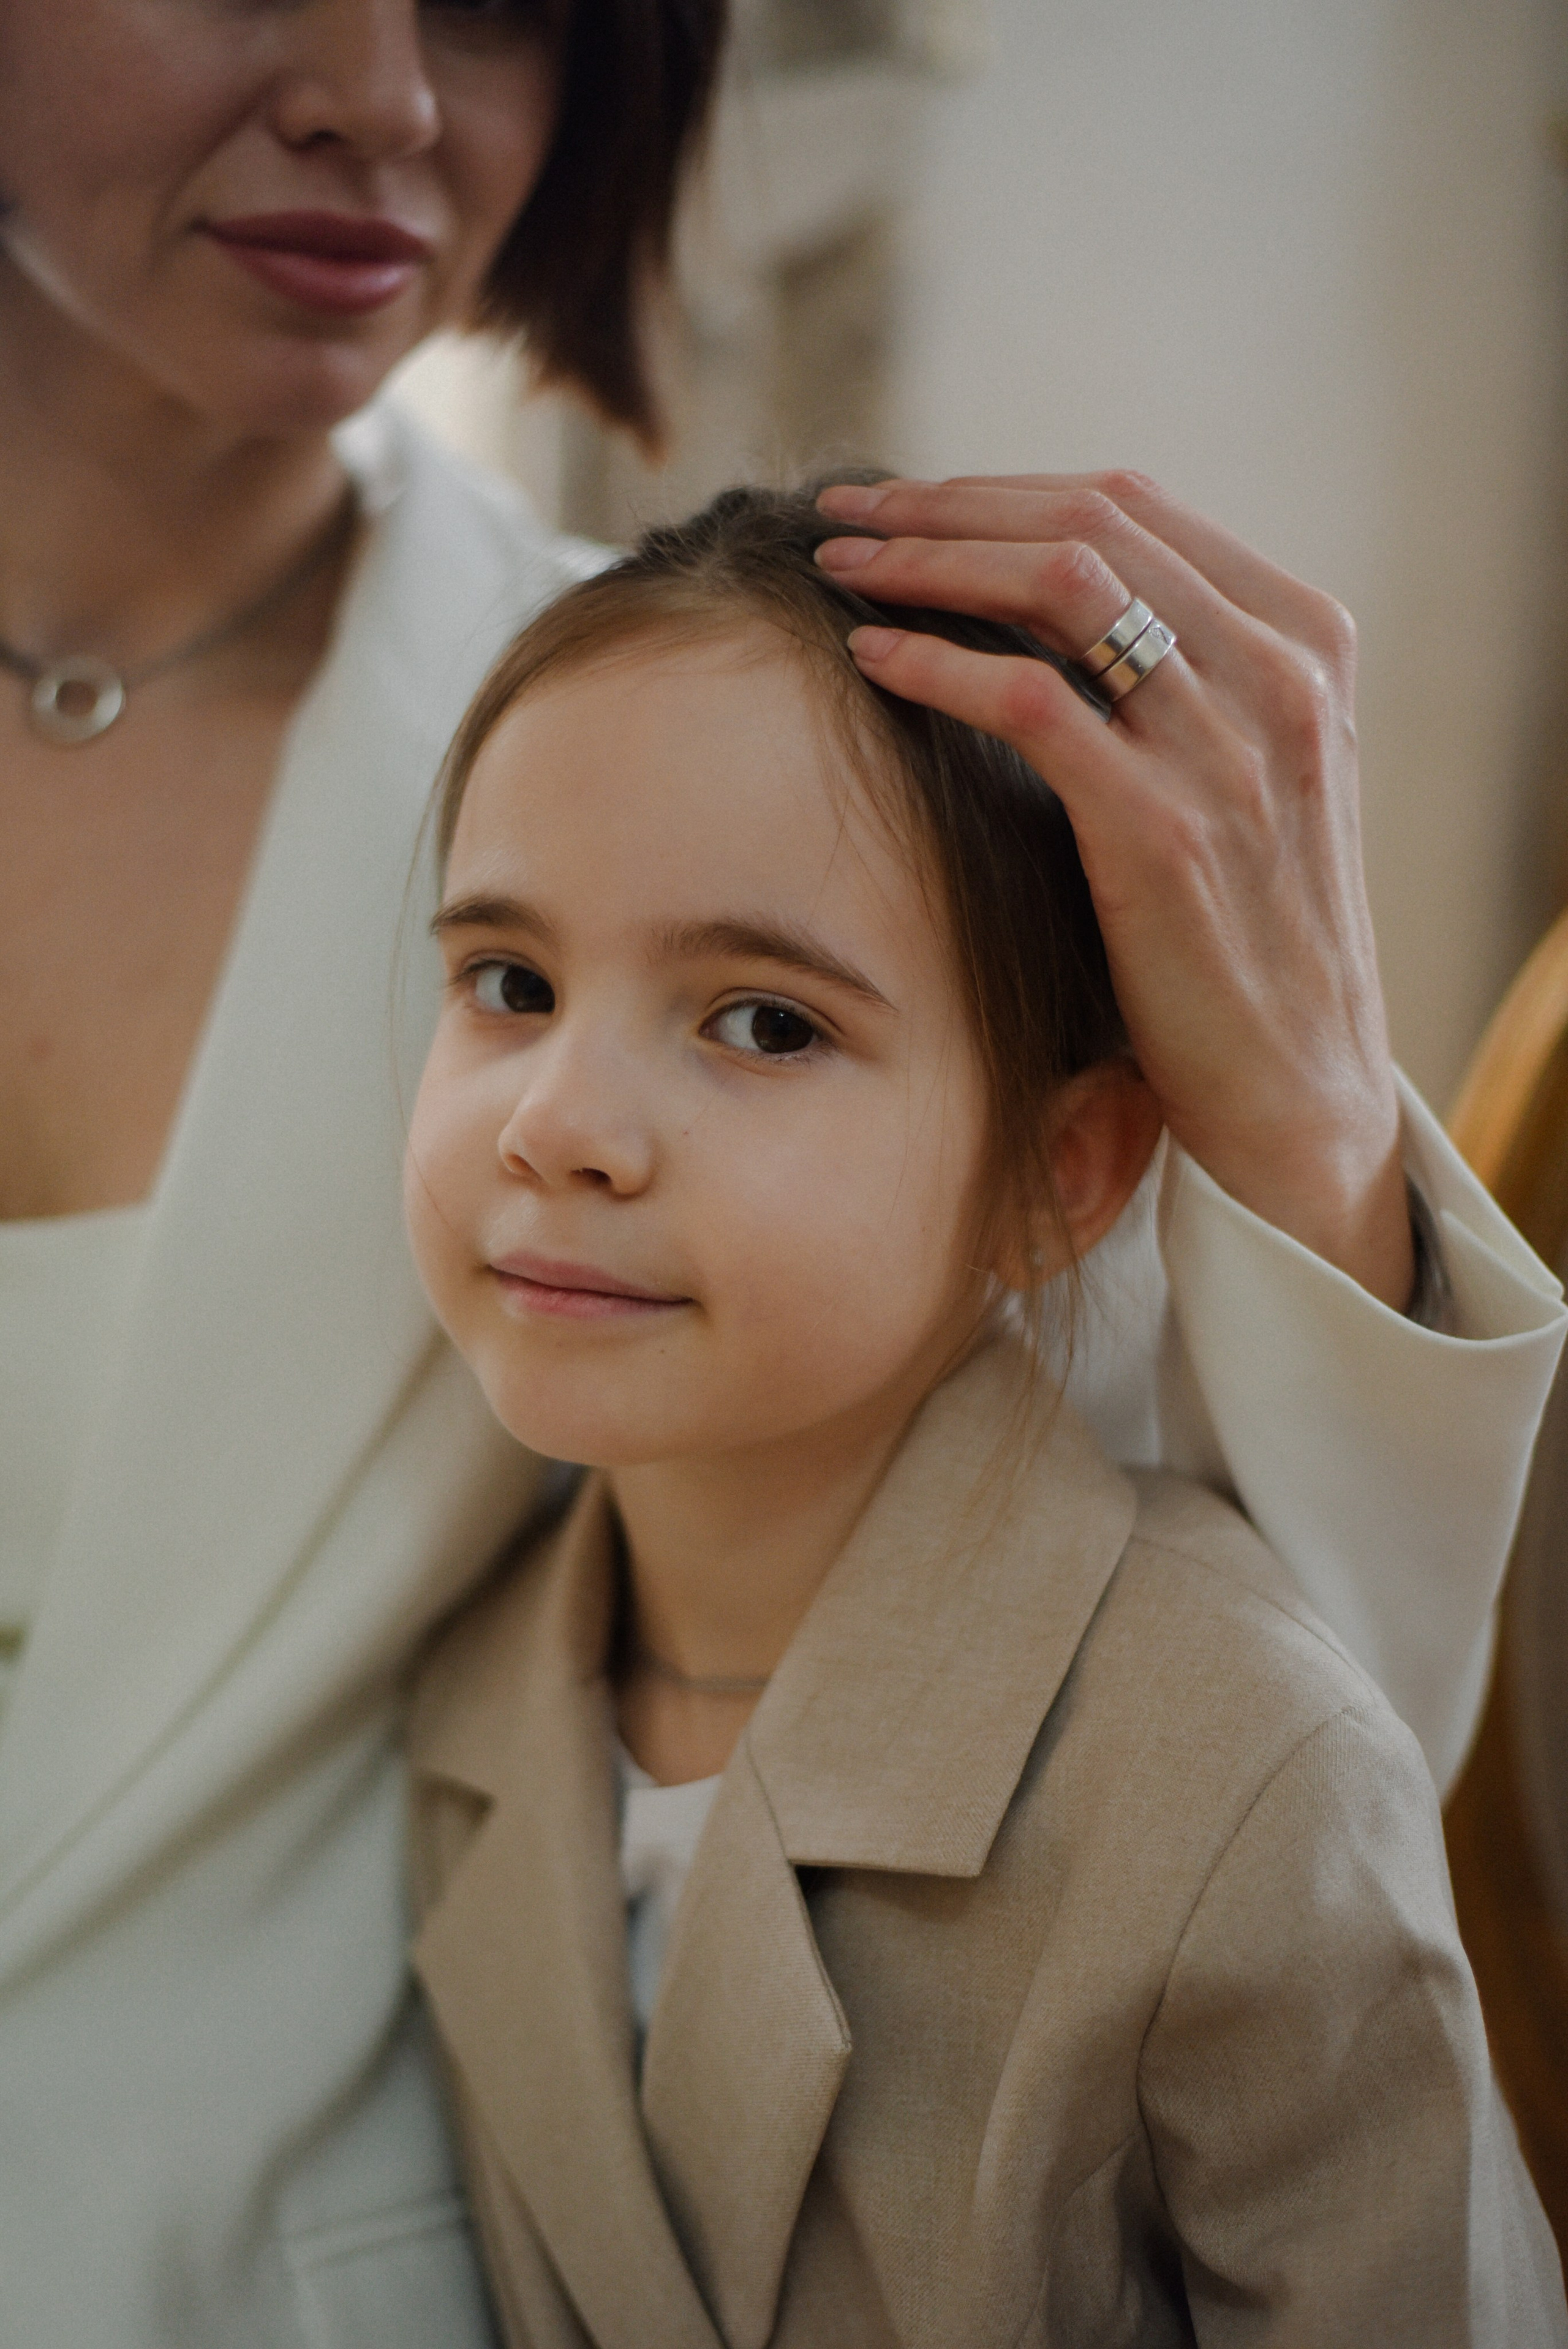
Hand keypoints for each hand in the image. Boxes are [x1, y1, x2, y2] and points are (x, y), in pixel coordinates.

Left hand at [815, 472, 1413, 1310]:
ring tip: (841, 563)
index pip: (1136, 508)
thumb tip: (1039, 606)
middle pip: (1091, 523)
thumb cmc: (1246, 939)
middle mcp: (1279, 677)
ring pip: (1062, 588)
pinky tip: (872, 659)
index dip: (1001, 487)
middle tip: (846, 509)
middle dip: (948, 503)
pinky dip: (939, 666)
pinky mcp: (1165, 832)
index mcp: (1303, 645)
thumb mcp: (1241, 778)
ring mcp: (1228, 750)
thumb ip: (1177, 683)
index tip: (906, 499)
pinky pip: (1033, 705)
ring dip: (931, 560)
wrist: (1299, 1090)